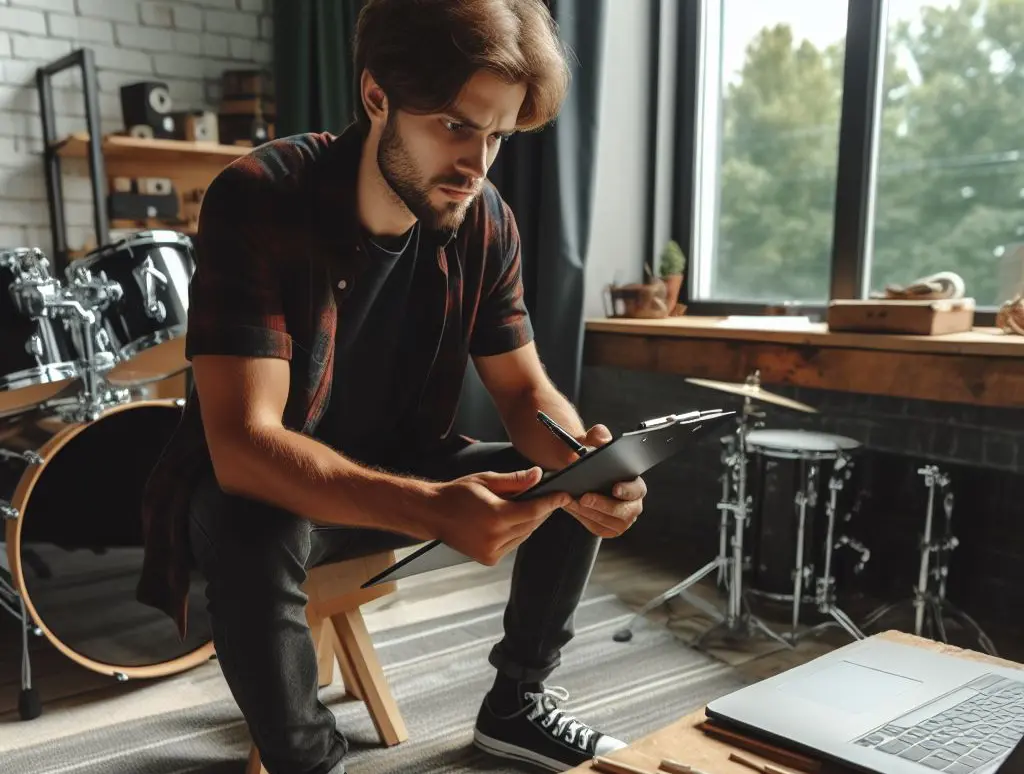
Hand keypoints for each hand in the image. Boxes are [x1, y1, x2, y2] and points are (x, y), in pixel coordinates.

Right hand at [426, 467, 570, 565]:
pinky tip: (512, 520)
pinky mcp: (489, 559)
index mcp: (495, 517)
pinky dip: (517, 532)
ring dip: (530, 522)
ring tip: (530, 507)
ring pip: (524, 535)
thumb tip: (538, 475)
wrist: (432, 514)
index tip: (565, 495)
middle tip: (552, 497)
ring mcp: (491, 551)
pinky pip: (513, 543)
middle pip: (531, 524)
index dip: (551, 503)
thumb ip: (515, 481)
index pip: (533, 511)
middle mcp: (494, 538)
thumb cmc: (458, 493)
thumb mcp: (487, 481)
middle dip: (543, 511)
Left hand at [564, 424, 646, 537]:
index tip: (614, 489)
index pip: (637, 489)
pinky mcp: (609, 529)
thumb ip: (598, 436)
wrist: (580, 476)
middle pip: (624, 511)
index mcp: (635, 484)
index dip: (627, 490)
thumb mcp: (592, 444)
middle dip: (603, 505)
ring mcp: (622, 520)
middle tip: (584, 498)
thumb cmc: (592, 460)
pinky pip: (598, 527)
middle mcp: (633, 505)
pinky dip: (584, 518)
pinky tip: (572, 508)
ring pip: (609, 521)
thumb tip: (601, 436)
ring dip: (589, 512)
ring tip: (572, 501)